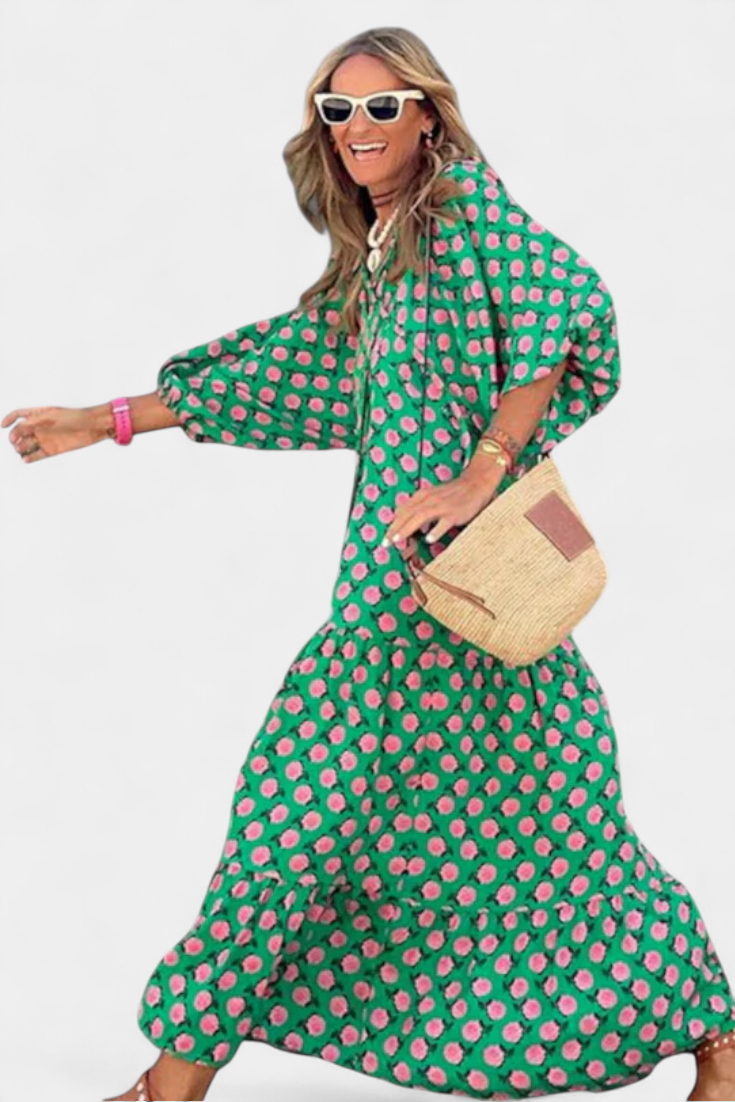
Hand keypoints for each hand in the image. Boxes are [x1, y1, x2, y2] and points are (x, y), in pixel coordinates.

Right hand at [1, 405, 112, 462]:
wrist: (92, 428)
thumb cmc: (74, 417)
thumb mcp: (50, 417)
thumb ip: (32, 423)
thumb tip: (16, 430)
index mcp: (38, 415)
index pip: (18, 415)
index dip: (9, 420)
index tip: (3, 426)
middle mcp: (39, 427)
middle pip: (19, 433)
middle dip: (15, 437)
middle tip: (16, 442)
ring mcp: (45, 439)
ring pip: (26, 445)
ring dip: (20, 448)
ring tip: (22, 450)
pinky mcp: (51, 450)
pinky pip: (36, 455)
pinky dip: (29, 458)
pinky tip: (26, 459)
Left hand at [381, 469, 503, 548]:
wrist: (475, 483)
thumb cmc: (453, 493)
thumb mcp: (432, 496)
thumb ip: (419, 507)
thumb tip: (404, 522)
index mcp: (422, 495)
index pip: (402, 511)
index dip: (393, 524)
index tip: (386, 538)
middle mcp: (429, 499)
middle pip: (407, 514)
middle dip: (395, 529)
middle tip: (385, 543)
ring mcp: (442, 506)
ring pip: (420, 517)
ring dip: (407, 529)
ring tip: (398, 540)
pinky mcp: (454, 513)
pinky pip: (443, 523)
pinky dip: (435, 531)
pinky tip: (429, 539)